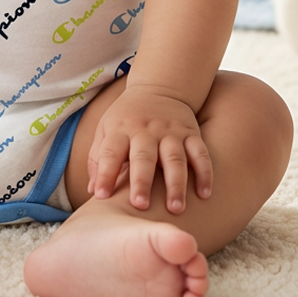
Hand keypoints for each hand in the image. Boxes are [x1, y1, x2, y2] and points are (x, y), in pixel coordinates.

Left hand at [86, 85, 212, 212]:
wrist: (158, 87)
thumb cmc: (126, 118)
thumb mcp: (106, 129)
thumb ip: (98, 159)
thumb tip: (93, 191)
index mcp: (120, 130)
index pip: (110, 153)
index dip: (105, 174)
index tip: (101, 196)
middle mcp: (145, 130)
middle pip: (143, 157)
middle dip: (142, 181)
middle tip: (140, 206)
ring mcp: (170, 131)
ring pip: (175, 158)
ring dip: (176, 184)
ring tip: (176, 208)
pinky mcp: (191, 132)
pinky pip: (200, 153)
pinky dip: (204, 173)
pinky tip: (204, 194)